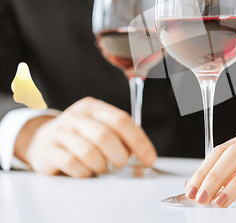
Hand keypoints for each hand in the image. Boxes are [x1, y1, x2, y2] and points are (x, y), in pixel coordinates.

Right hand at [15, 97, 156, 177]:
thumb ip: (120, 135)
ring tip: (101, 167)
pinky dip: (84, 172)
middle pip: (106, 136)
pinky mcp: (49, 150)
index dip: (139, 141)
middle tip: (120, 163)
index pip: (122, 121)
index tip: (149, 158)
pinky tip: (86, 171)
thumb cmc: (80, 136)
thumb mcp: (99, 126)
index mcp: (94, 108)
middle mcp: (76, 116)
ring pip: (89, 152)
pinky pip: (72, 164)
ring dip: (101, 166)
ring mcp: (60, 132)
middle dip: (119, 156)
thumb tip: (144, 155)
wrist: (41, 140)